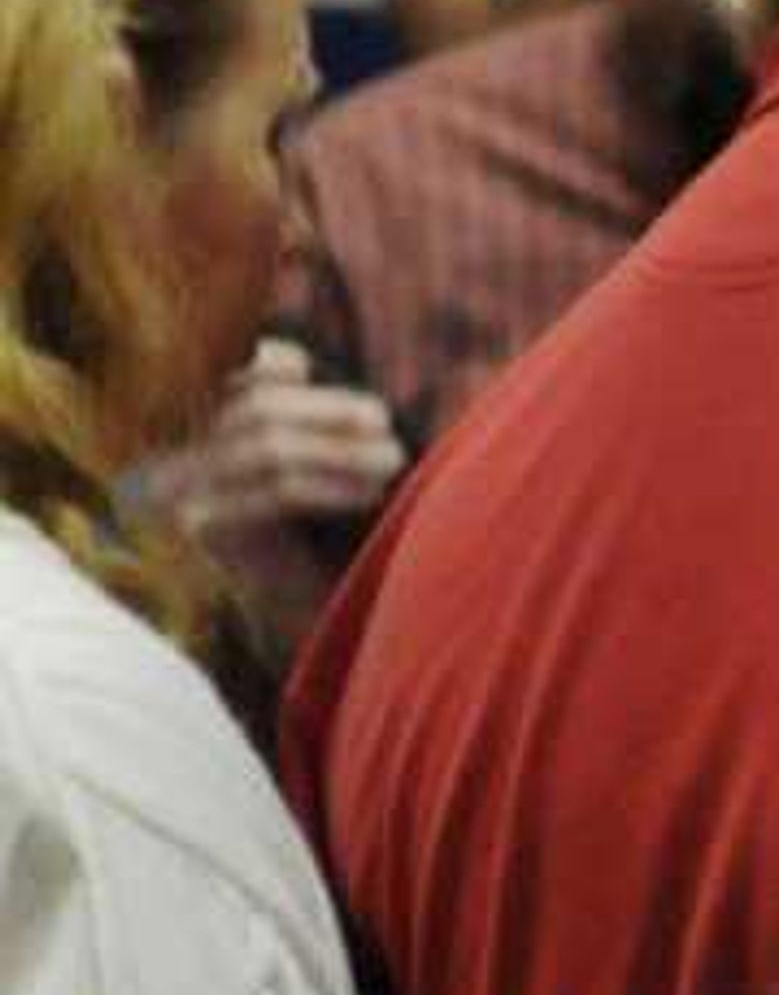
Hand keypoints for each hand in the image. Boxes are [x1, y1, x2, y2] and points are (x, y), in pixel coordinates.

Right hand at [129, 337, 405, 542]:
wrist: (294, 638)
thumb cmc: (305, 550)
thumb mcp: (290, 474)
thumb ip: (284, 418)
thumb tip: (283, 356)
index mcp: (184, 445)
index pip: (224, 384)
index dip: (268, 368)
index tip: (311, 370)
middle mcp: (171, 469)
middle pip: (252, 411)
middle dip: (325, 411)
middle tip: (382, 421)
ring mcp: (180, 501)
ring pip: (265, 446)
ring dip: (338, 448)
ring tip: (391, 457)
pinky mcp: (205, 535)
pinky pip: (275, 491)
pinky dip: (330, 484)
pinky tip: (370, 491)